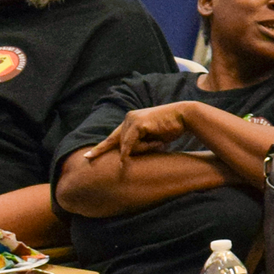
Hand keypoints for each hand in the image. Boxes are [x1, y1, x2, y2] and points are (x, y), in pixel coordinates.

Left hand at [85, 100, 206, 161]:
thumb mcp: (153, 138)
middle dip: (139, 150)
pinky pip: (131, 144)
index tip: (88, 157)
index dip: (101, 148)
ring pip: (127, 145)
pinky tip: (148, 148)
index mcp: (131, 120)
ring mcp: (131, 120)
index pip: (113, 137)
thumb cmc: (172, 128)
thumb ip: (140, 144)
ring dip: (144, 148)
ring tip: (160, 141)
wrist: (185, 116)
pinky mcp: (137, 124)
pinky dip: (136, 149)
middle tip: (157, 145)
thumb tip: (129, 155)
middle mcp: (128, 118)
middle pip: (121, 143)